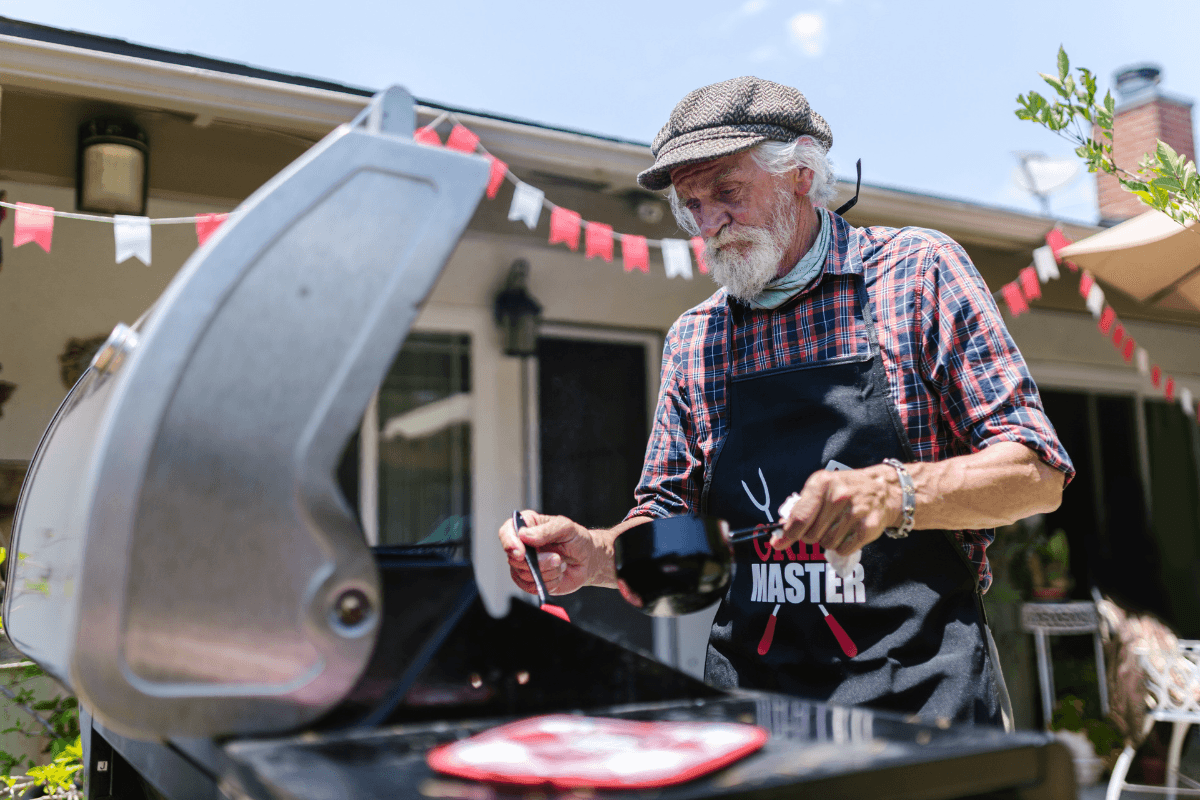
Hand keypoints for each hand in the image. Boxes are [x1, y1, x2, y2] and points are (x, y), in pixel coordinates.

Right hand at [498, 511, 610, 595]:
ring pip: (523, 575)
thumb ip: (547, 530)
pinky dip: (549, 582)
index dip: (509, 542)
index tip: (521, 553)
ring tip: (561, 564)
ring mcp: (524, 564)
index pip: (506, 532)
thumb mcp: (566, 528)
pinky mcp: (530, 581)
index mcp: (527, 526)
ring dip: (547, 572)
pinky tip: (558, 574)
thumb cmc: (576, 539)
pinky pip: (531, 587)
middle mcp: (522, 545)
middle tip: (557, 557)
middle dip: (538, 562)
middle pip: (514, 558)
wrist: (587, 559)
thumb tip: (524, 536)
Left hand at [770, 465, 900, 555]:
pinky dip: (841, 547)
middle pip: (811, 535)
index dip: (787, 534)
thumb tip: (779, 535)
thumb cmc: (844, 489)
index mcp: (822, 483)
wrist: (883, 489)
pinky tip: (847, 533)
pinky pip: (842, 550)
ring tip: (837, 527)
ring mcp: (855, 512)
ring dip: (827, 541)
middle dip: (810, 536)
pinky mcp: (867, 528)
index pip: (799, 518)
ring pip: (826, 544)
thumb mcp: (820, 489)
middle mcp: (839, 496)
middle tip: (820, 527)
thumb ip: (800, 509)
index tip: (778, 543)